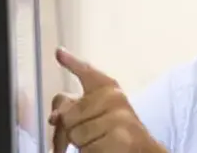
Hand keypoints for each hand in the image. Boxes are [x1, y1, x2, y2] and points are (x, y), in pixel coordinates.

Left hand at [48, 48, 164, 152]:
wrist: (143, 149)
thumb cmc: (118, 131)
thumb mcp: (97, 113)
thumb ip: (73, 108)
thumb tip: (54, 116)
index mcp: (108, 89)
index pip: (87, 72)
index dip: (72, 62)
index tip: (59, 53)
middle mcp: (114, 99)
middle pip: (69, 115)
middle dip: (72, 128)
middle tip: (91, 131)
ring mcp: (118, 118)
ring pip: (76, 134)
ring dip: (82, 144)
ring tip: (100, 140)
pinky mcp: (120, 139)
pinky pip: (87, 149)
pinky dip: (91, 152)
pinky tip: (104, 148)